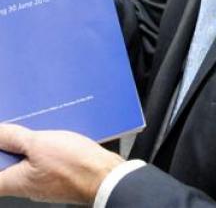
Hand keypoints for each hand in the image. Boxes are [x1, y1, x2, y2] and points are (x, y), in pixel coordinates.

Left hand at [0, 124, 123, 203]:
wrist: (105, 175)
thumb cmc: (75, 165)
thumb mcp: (39, 143)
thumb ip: (13, 138)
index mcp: (16, 182)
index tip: (1, 141)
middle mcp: (27, 186)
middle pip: (8, 168)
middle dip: (11, 147)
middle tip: (16, 129)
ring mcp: (44, 183)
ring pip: (28, 163)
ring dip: (30, 146)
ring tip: (37, 130)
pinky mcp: (59, 177)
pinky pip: (45, 162)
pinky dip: (45, 149)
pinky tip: (55, 136)